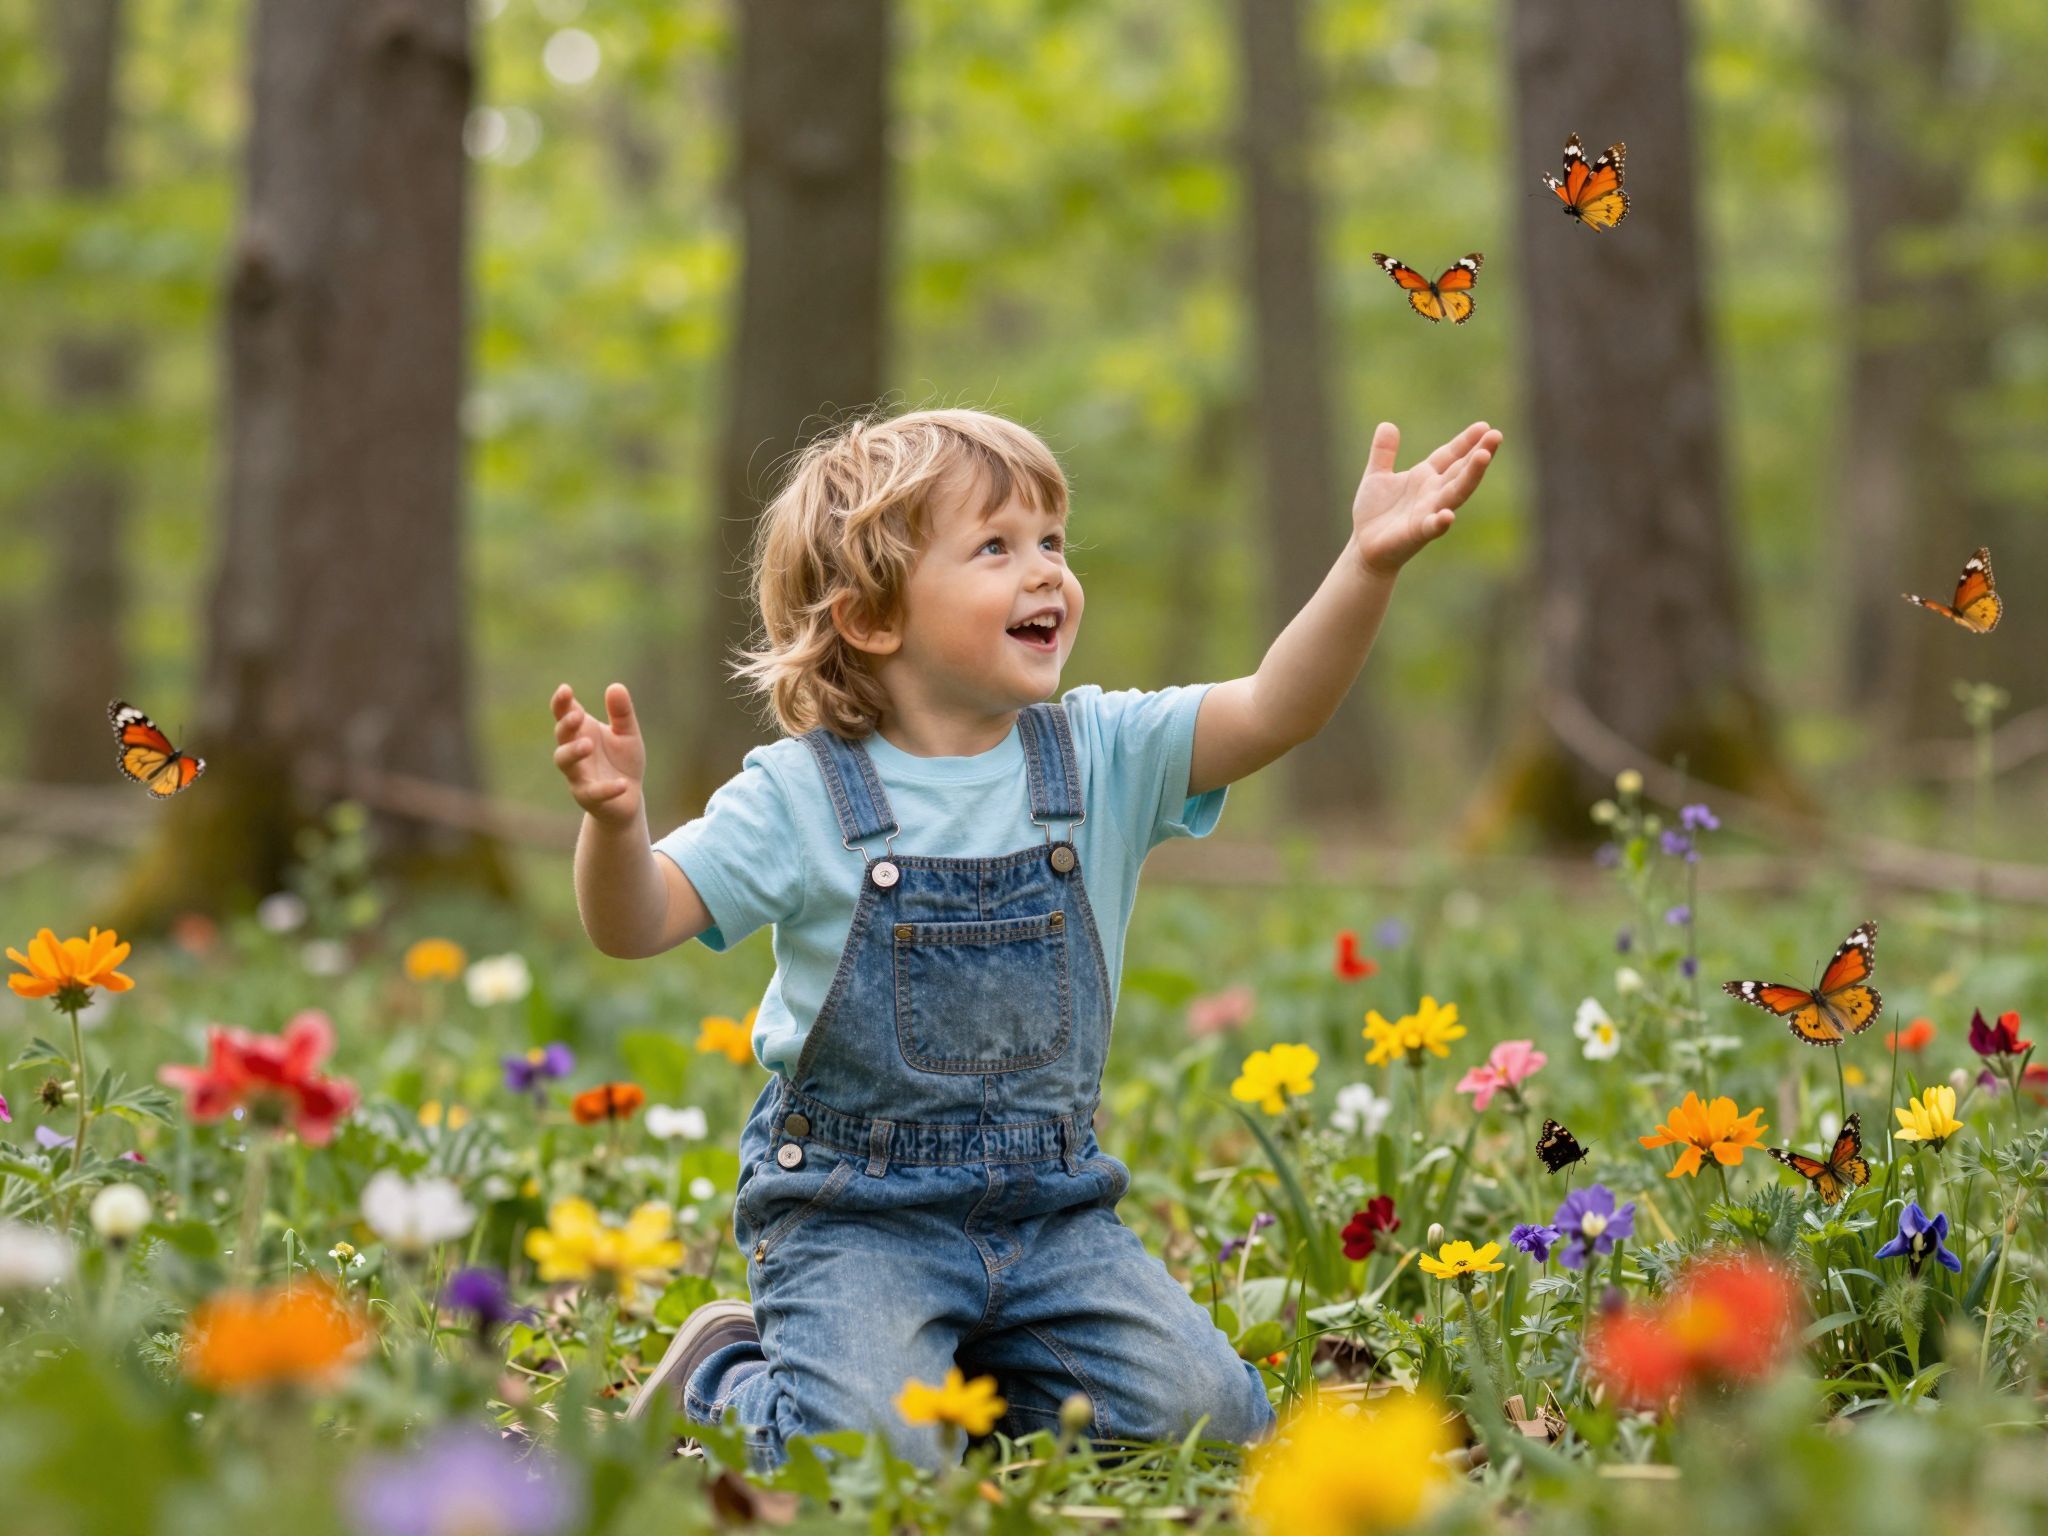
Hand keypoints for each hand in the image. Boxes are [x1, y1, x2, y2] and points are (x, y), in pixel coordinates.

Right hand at [551, 682, 645, 827]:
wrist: (628, 798)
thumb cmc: (622, 762)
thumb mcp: (628, 734)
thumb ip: (622, 713)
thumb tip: (616, 686)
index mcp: (581, 732)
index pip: (564, 714)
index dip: (561, 702)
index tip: (566, 689)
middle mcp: (574, 752)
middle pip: (562, 736)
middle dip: (567, 725)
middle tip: (579, 715)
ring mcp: (578, 775)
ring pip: (565, 763)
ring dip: (573, 752)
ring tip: (588, 744)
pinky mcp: (589, 797)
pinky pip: (593, 792)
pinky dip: (607, 788)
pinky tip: (623, 784)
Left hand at [1349, 420, 1502, 577]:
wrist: (1363, 546)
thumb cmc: (1375, 513)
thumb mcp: (1376, 476)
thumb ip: (1383, 453)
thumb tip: (1387, 424)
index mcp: (1425, 477)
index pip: (1450, 455)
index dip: (1466, 442)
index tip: (1484, 426)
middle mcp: (1433, 493)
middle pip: (1460, 470)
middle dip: (1478, 453)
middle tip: (1496, 435)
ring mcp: (1428, 512)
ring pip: (1455, 493)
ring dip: (1471, 476)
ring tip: (1484, 457)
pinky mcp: (1418, 532)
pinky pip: (1433, 526)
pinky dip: (1441, 521)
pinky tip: (1448, 515)